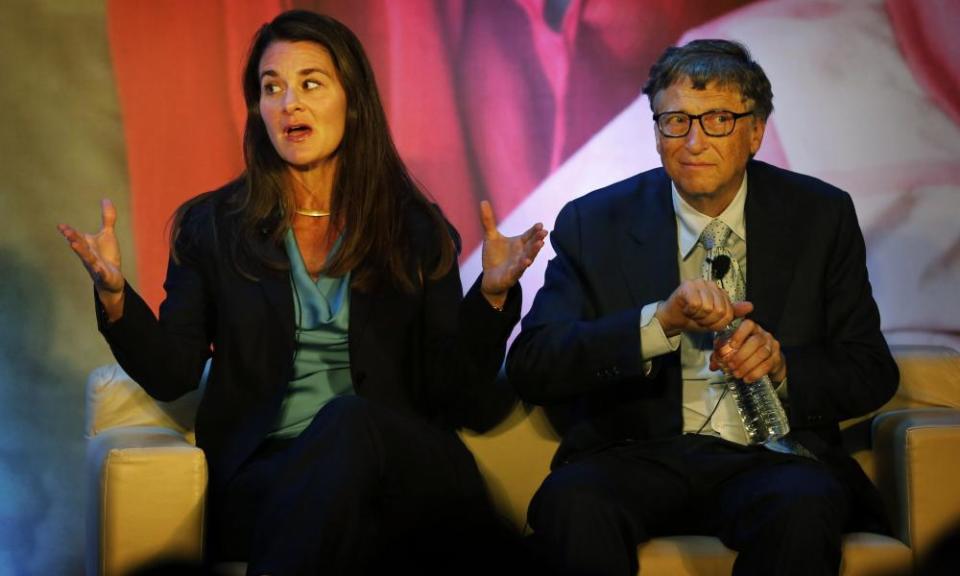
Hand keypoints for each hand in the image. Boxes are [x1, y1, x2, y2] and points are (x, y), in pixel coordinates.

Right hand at [57, 199, 124, 316]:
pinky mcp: (104, 275)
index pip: (76, 236)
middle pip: (80, 246)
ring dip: (81, 252)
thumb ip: (107, 218)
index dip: (69, 232)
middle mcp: (88, 255)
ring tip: (73, 244)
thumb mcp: (108, 235)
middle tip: (67, 232)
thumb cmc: (107, 256)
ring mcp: (95, 266)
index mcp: (87, 245)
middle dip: (73, 238)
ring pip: (87, 259)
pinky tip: (99, 268)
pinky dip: (100, 271)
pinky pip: (101, 273)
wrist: (112, 280)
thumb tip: (105, 199)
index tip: (60, 225)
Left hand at [478, 200, 546, 307]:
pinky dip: (522, 266)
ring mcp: (518, 265)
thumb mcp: (490, 237)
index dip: (534, 230)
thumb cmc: (494, 257)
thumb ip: (488, 221)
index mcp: (519, 243)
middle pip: (531, 245)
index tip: (540, 224)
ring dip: (534, 251)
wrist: (490, 278)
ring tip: (540, 244)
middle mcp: (522, 253)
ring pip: (528, 257)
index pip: (529, 235)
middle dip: (537, 239)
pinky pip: (518, 270)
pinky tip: (526, 261)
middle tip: (544, 232)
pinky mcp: (512, 276)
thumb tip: (483, 201)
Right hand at [654, 279, 752, 336]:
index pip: (728, 312)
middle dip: (707, 321)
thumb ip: (732, 312)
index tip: (707, 321)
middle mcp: (710, 284)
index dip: (717, 323)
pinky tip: (686, 309)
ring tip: (692, 314)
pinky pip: (696, 304)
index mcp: (719, 291)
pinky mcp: (687, 286)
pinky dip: (690, 311)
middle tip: (698, 318)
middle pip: (719, 310)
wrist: (673, 319)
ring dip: (698, 317)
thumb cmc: (694, 319)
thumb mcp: (715, 320)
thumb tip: (750, 306)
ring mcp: (698, 283)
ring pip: (707, 307)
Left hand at [710, 319, 785, 382]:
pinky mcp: (777, 358)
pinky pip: (767, 365)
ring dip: (747, 365)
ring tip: (737, 374)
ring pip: (762, 353)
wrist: (769, 363)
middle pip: (756, 341)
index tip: (732, 345)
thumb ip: (722, 355)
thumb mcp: (734, 350)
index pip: (748, 325)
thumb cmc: (748, 353)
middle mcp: (763, 335)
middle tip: (731, 365)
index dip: (740, 334)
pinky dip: (755, 373)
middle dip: (742, 355)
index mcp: (752, 329)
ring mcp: (772, 346)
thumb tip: (713, 365)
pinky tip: (747, 378)